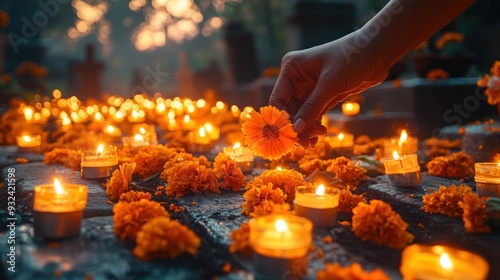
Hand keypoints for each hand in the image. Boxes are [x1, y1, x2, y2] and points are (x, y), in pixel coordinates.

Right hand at [269, 30, 389, 146]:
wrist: (378, 51)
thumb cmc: (351, 58)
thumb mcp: (330, 84)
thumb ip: (312, 108)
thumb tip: (296, 130)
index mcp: (291, 69)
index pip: (278, 100)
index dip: (281, 119)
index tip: (289, 136)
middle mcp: (296, 78)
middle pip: (288, 110)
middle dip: (296, 126)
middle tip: (305, 142)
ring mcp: (309, 88)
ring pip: (300, 115)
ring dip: (305, 129)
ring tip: (313, 142)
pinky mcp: (322, 95)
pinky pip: (312, 114)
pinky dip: (313, 126)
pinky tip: (317, 137)